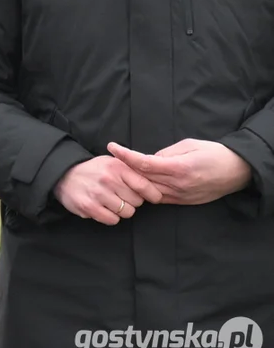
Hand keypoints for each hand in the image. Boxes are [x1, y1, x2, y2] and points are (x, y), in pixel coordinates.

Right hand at [53, 155, 163, 224]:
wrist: (64, 175)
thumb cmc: (93, 170)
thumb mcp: (111, 162)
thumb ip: (130, 170)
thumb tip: (155, 182)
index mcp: (117, 167)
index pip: (144, 186)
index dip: (152, 195)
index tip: (153, 197)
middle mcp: (108, 180)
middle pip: (137, 202)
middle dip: (132, 201)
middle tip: (122, 197)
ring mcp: (98, 194)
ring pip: (126, 213)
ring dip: (121, 210)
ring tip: (111, 202)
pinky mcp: (89, 207)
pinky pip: (112, 220)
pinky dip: (110, 217)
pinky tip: (103, 208)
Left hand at [107, 140, 252, 204]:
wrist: (238, 172)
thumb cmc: (214, 153)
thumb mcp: (189, 145)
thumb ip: (166, 153)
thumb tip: (148, 159)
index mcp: (179, 168)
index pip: (144, 163)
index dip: (125, 156)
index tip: (112, 147)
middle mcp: (178, 185)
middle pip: (143, 179)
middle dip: (124, 170)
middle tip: (110, 160)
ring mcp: (181, 196)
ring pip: (148, 192)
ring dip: (133, 183)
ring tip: (121, 172)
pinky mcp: (183, 202)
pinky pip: (159, 198)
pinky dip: (147, 191)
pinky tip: (138, 184)